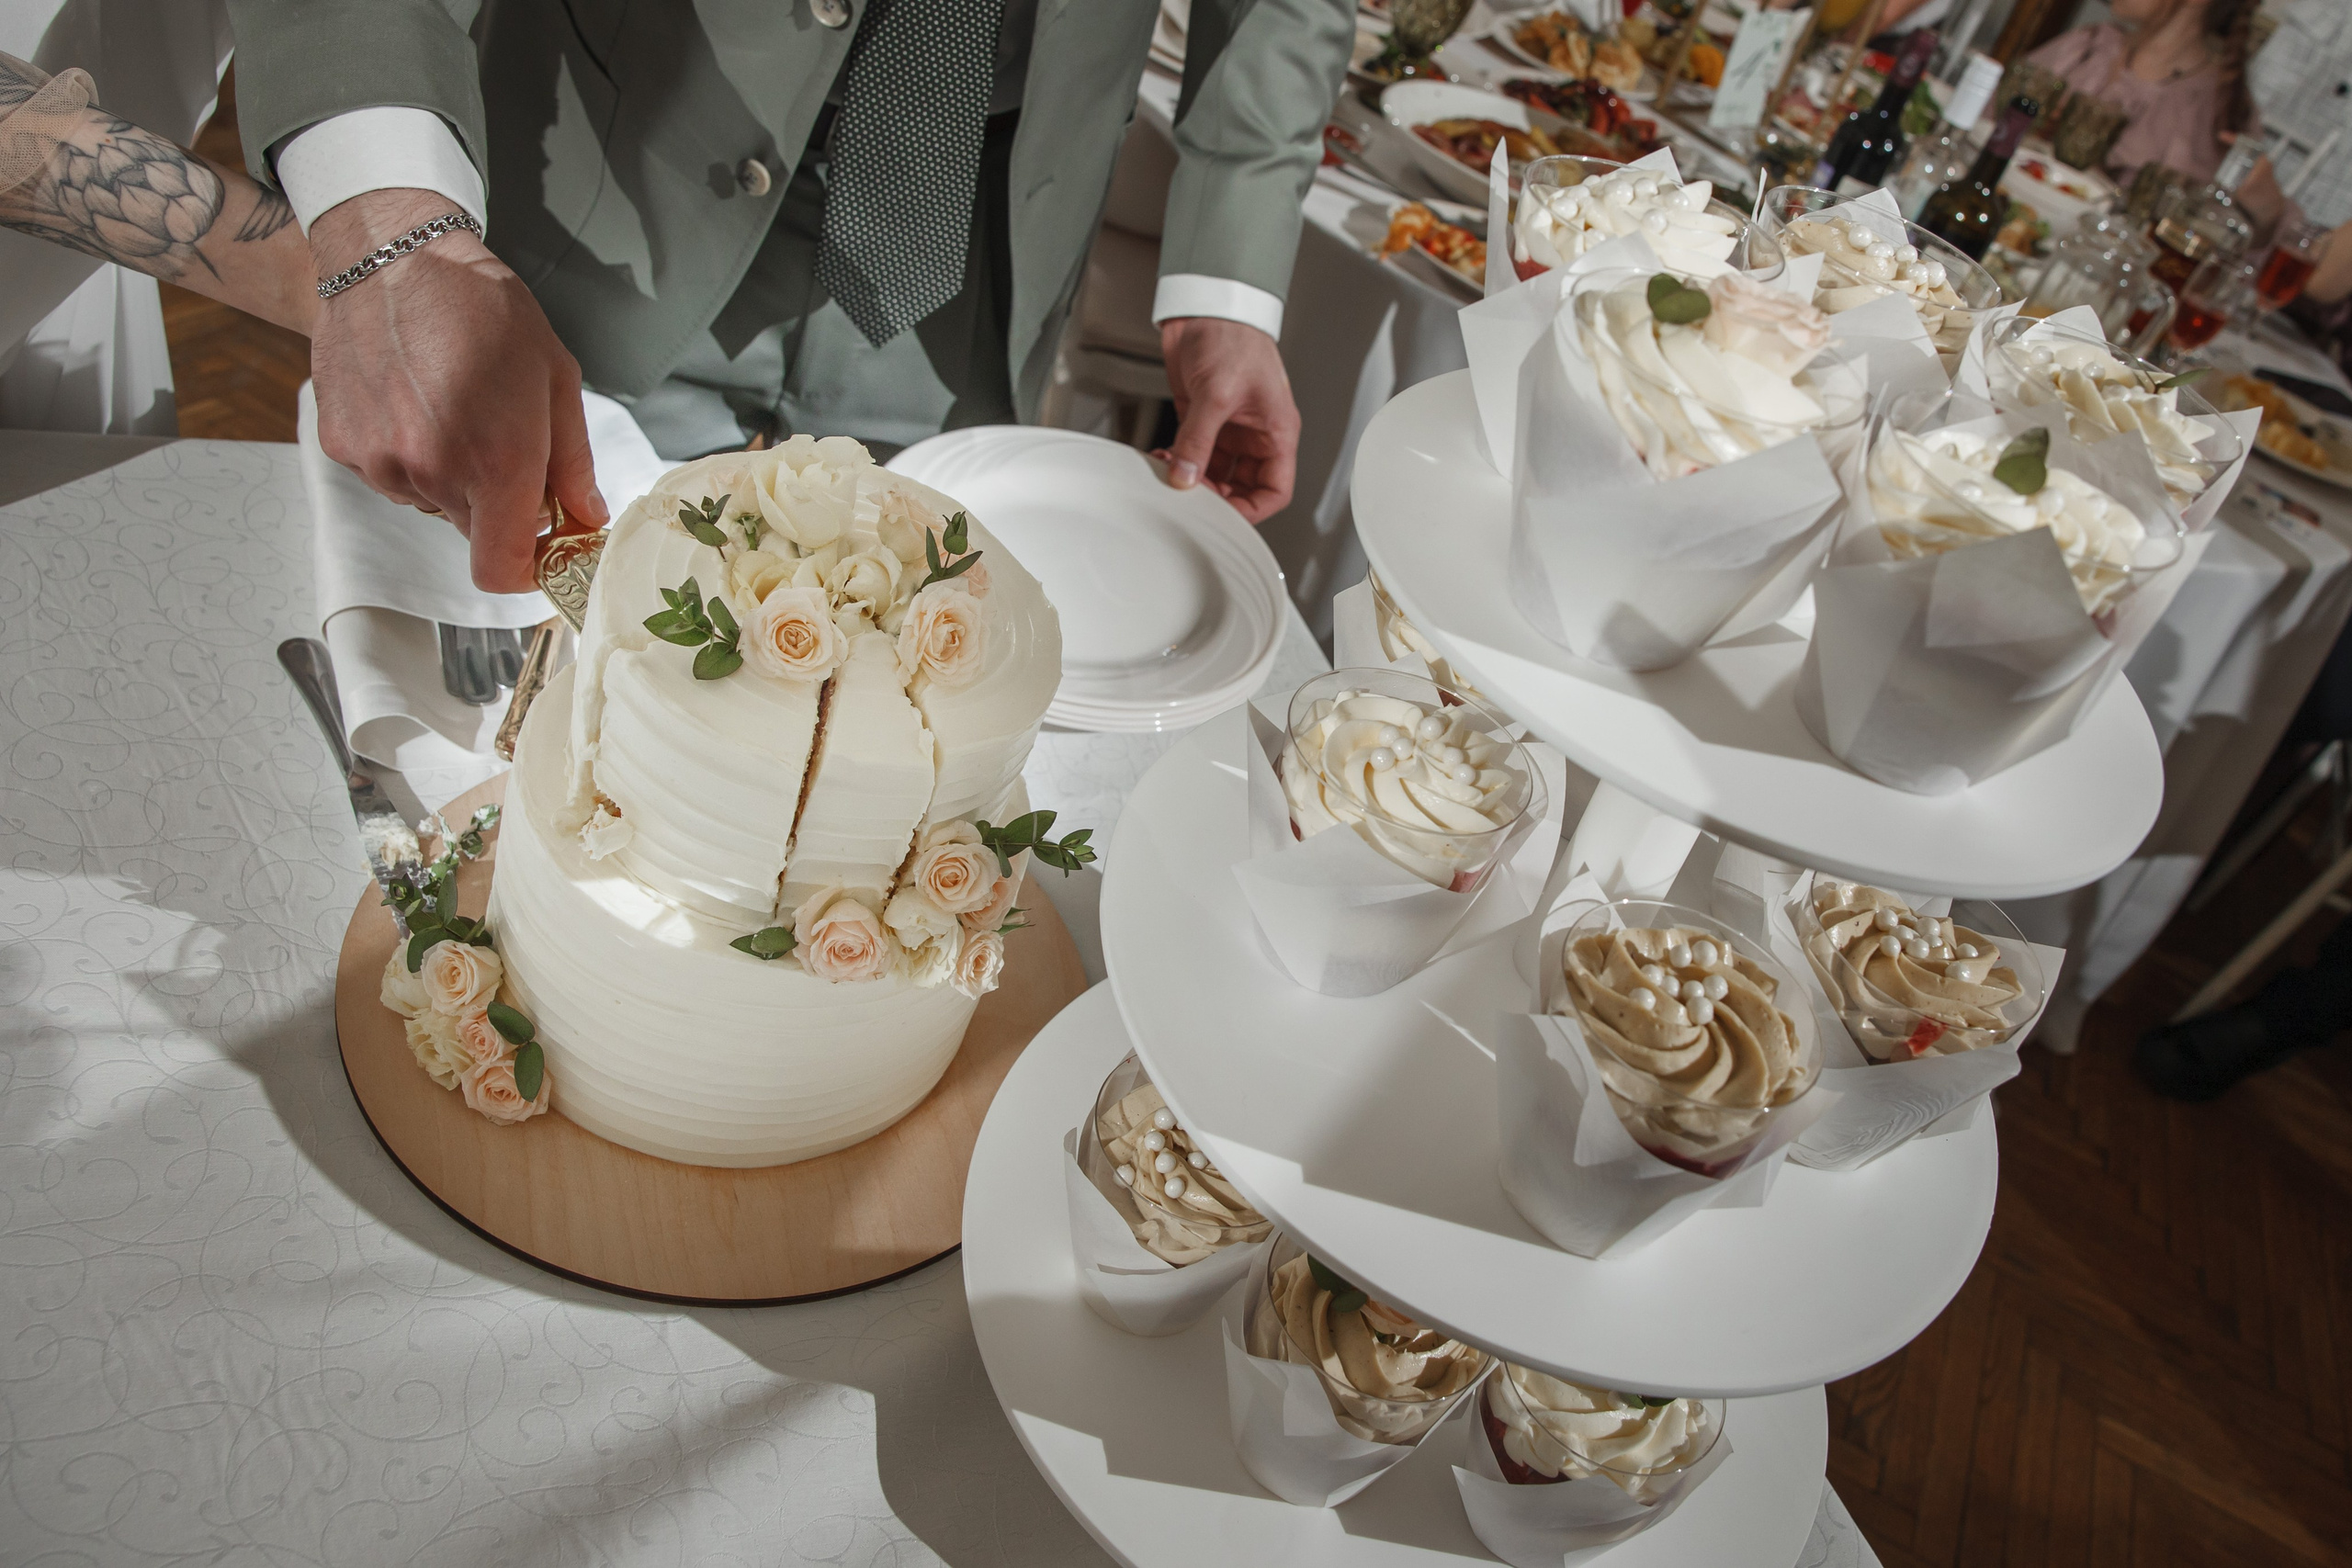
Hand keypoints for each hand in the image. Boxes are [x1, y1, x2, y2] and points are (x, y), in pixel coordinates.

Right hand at [308, 188, 606, 591]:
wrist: (394, 256)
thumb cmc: (483, 311)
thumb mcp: (555, 381)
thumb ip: (572, 465)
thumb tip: (587, 519)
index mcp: (494, 464)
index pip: (501, 571)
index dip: (525, 569)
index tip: (539, 546)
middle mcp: (431, 472)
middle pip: (471, 530)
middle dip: (492, 501)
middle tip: (498, 438)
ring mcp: (378, 460)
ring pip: (428, 500)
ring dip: (446, 472)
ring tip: (450, 404)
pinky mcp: (341, 444)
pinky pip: (387, 471)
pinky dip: (404, 449)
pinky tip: (410, 397)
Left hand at [1155, 316, 1299, 523]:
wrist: (1206, 307)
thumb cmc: (1233, 337)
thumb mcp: (1217, 394)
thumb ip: (1200, 440)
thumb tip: (1186, 477)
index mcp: (1276, 431)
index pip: (1275, 488)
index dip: (1253, 510)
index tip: (1224, 517)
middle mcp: (1255, 434)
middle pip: (1242, 486)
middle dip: (1216, 495)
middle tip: (1189, 495)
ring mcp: (1228, 428)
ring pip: (1214, 473)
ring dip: (1192, 479)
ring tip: (1171, 475)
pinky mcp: (1203, 419)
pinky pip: (1193, 453)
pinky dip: (1178, 461)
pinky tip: (1162, 458)